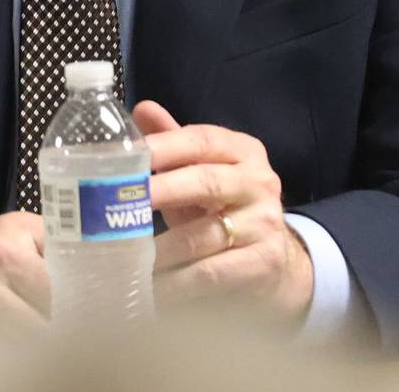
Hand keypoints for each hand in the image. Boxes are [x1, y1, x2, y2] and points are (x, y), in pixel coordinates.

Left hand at [134, 100, 313, 325]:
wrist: (276, 262)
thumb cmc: (225, 210)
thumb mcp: (203, 174)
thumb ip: (174, 143)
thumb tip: (141, 109)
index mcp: (242, 151)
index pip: (202, 140)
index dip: (165, 146)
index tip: (130, 155)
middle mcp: (259, 181)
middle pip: (206, 181)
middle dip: (161, 190)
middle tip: (121, 201)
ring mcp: (265, 223)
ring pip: (204, 234)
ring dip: (161, 248)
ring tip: (126, 256)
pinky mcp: (264, 262)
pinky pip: (212, 273)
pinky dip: (178, 283)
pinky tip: (153, 288)